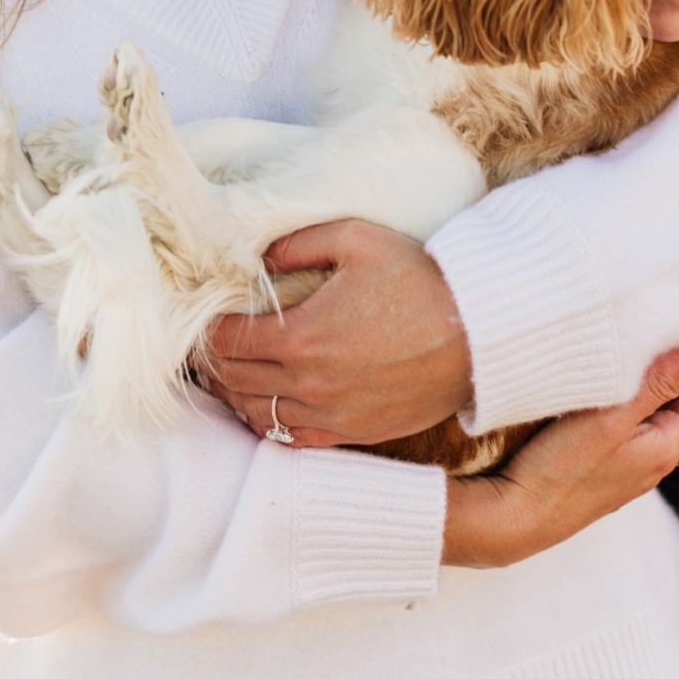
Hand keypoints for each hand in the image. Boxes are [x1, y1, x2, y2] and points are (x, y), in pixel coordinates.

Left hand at [204, 219, 472, 447]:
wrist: (479, 332)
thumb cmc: (420, 278)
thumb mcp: (356, 238)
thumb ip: (297, 243)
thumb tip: (258, 258)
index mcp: (304, 336)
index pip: (227, 342)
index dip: (204, 331)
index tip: (199, 318)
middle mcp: (311, 383)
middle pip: (234, 380)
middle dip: (211, 363)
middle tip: (202, 347)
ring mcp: (333, 415)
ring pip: (258, 415)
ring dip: (234, 395)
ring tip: (226, 375)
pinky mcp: (355, 433)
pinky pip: (293, 439)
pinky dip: (268, 423)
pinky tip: (263, 406)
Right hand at [443, 345, 678, 566]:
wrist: (518, 516)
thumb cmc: (563, 465)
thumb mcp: (612, 416)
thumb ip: (657, 385)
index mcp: (662, 448)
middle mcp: (650, 465)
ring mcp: (626, 475)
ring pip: (662, 433)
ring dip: (672, 406)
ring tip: (675, 382)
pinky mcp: (602, 478)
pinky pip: (639, 442)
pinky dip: (646, 419)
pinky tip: (629, 414)